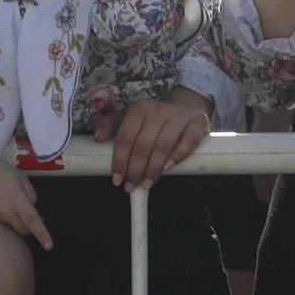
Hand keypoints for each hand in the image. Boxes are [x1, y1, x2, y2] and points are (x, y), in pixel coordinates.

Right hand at [0, 146, 52, 247]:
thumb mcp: (20, 177)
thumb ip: (30, 194)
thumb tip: (32, 208)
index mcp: (16, 199)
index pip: (32, 220)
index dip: (42, 234)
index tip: (49, 246)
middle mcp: (3, 211)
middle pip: (22, 230)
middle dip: (28, 227)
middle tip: (27, 214)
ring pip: (8, 226)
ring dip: (12, 220)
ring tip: (5, 200)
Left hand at [94, 93, 212, 188]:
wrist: (187, 108)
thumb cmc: (153, 119)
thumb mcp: (130, 117)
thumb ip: (111, 124)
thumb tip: (97, 137)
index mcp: (139, 108)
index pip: (126, 136)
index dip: (120, 159)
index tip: (117, 178)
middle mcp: (158, 109)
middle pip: (144, 143)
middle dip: (135, 169)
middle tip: (131, 186)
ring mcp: (179, 116)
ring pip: (164, 145)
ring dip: (153, 168)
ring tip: (147, 183)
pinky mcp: (197, 124)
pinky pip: (189, 142)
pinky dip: (178, 156)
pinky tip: (168, 168)